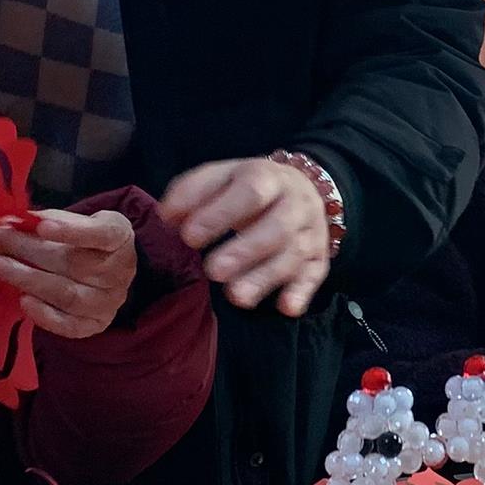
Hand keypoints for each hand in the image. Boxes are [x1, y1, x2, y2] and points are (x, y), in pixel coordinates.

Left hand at [0, 207, 136, 339]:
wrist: (109, 272)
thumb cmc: (87, 241)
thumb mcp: (77, 221)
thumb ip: (51, 219)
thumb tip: (13, 220)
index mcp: (119, 238)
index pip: (100, 234)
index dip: (71, 231)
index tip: (41, 226)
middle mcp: (119, 272)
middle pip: (74, 264)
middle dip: (31, 251)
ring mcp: (109, 302)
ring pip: (67, 295)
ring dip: (29, 280)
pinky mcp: (95, 324)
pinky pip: (69, 325)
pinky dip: (44, 315)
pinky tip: (22, 300)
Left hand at [162, 157, 329, 314]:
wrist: (302, 187)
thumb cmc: (249, 187)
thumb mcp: (222, 177)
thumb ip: (192, 192)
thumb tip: (166, 216)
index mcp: (268, 177)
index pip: (250, 192)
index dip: (221, 214)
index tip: (189, 236)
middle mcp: (295, 204)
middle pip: (277, 227)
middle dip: (245, 251)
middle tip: (212, 271)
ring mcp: (311, 233)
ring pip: (293, 256)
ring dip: (265, 278)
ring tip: (236, 297)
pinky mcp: (319, 258)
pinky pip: (314, 276)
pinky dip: (302, 293)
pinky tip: (286, 307)